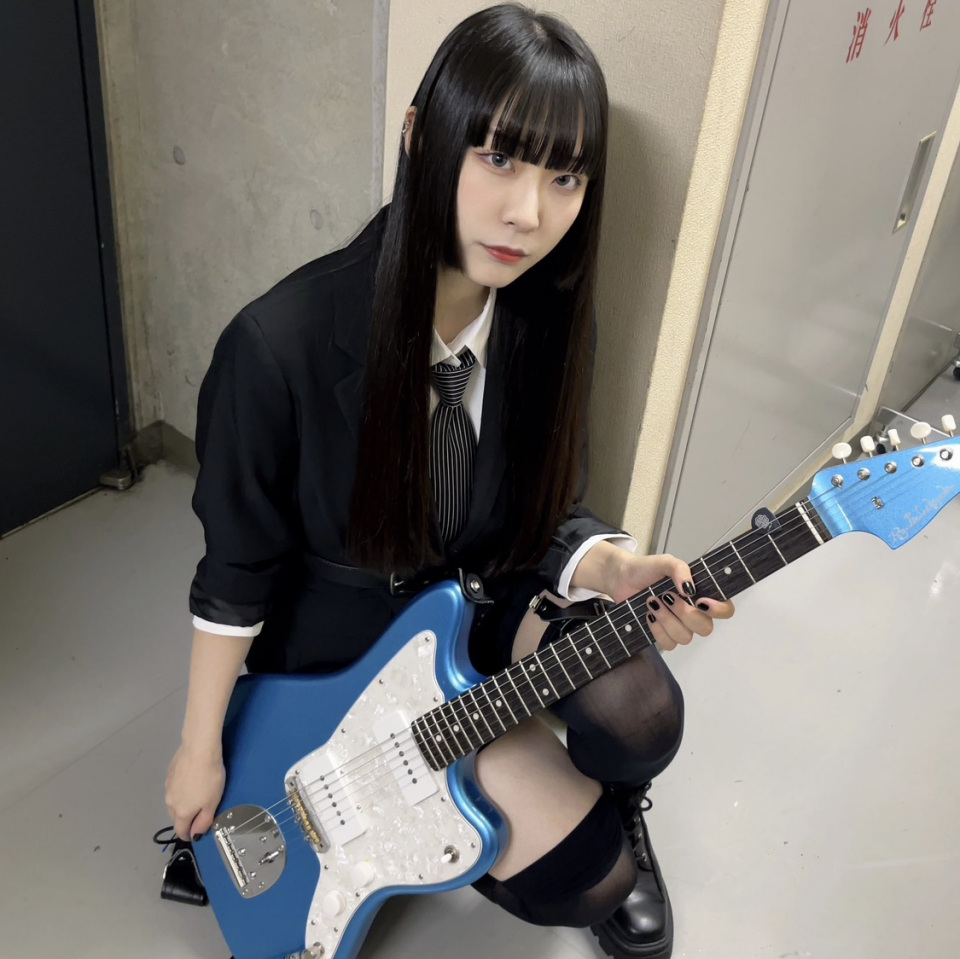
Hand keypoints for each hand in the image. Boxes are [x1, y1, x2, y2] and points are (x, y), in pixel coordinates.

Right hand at [165, 741, 225, 840]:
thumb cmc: (209, 778)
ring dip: (182, 802)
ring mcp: (168, 786)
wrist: (199, 749)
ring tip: (197, 792)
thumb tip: (195, 835)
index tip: (194, 834)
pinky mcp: (169, 773)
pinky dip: (181, 788)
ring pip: (174, 801)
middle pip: (176, 816)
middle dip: (186, 818)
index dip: (188, 835)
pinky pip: (174, 787)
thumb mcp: (212, 803)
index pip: (180, 831)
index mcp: (181, 812)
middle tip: (200, 810)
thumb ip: (203, 822)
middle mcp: (170, 801)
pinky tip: (191, 779)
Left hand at [603, 550, 734, 651]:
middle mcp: (695, 612)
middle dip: (684, 613)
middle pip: (705, 628)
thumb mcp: (665, 562)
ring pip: (686, 637)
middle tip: (667, 597)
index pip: (726, 610)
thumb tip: (689, 589)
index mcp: (702, 594)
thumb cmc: (647, 569)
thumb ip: (680, 569)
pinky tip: (649, 615)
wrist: (623, 579)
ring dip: (667, 620)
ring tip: (652, 602)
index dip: (718, 610)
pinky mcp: (664, 635)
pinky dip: (658, 631)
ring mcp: (680, 626)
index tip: (700, 601)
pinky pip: (669, 644)